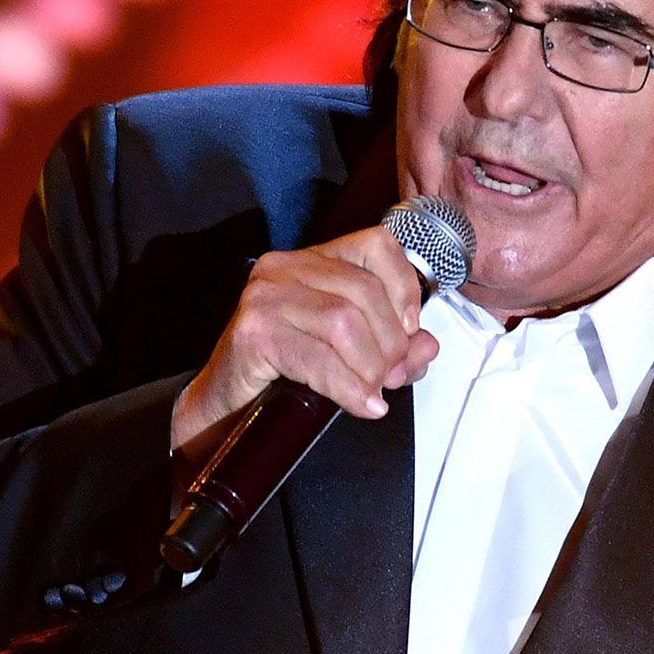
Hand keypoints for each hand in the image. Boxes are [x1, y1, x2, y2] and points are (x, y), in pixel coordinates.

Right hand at [171, 226, 438, 459]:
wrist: (224, 409)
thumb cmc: (284, 374)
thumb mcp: (350, 353)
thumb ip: (393, 346)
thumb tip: (428, 346)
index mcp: (313, 259)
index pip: (376, 244)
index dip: (404, 287)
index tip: (410, 329)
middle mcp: (286, 266)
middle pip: (365, 292)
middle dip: (390, 342)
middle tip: (392, 377)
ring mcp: (265, 295)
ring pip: (344, 321)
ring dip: (371, 367)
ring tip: (374, 393)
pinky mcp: (254, 331)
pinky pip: (317, 357)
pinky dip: (348, 387)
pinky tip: (362, 404)